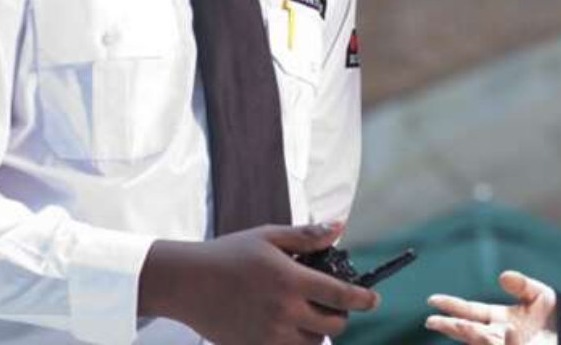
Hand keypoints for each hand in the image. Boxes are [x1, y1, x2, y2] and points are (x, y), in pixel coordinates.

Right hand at [139, 221, 380, 344]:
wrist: (186, 282)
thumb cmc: (228, 254)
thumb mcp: (269, 236)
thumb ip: (307, 236)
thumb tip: (340, 228)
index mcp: (291, 280)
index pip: (341, 295)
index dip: (364, 299)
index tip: (374, 300)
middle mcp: (284, 311)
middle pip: (333, 325)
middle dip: (340, 315)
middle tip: (332, 304)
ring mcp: (268, 335)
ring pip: (312, 343)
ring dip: (318, 331)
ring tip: (307, 315)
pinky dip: (294, 343)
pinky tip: (288, 327)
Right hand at [427, 270, 557, 344]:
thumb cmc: (559, 319)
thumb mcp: (541, 295)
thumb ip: (522, 285)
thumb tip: (501, 277)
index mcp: (500, 319)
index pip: (471, 312)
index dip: (452, 306)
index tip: (433, 300)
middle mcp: (499, 336)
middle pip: (468, 330)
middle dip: (450, 325)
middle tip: (431, 320)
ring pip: (482, 342)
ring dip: (469, 333)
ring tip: (456, 324)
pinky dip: (506, 342)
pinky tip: (509, 330)